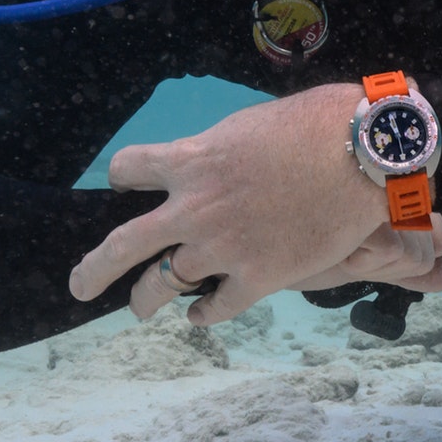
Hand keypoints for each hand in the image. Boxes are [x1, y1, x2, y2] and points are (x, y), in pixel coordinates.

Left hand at [69, 84, 441, 324]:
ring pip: (163, 283)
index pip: (130, 168)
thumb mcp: (250, 126)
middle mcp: (194, 208)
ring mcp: (223, 246)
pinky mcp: (259, 276)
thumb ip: (221, 151)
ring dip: (147, 299)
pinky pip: (218, 307)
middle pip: (123, 245)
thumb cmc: (315, 126)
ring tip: (142, 308)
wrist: (361, 154)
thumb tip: (218, 163)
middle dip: (95, 269)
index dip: (126, 175)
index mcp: (191, 160)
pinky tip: (201, 316)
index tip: (128, 183)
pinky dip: (205, 314)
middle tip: (80, 286)